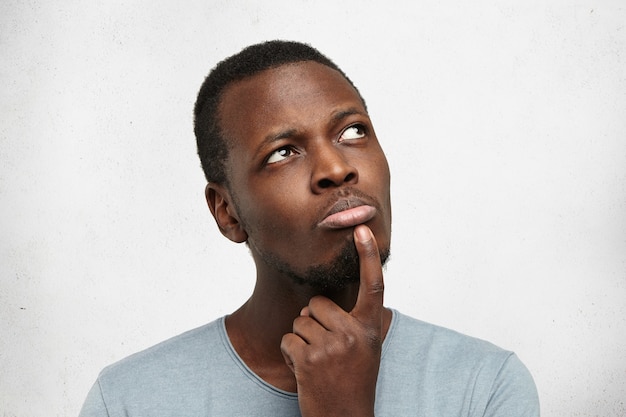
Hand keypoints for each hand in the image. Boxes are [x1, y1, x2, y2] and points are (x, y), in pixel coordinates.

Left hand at [280, 225, 383, 416]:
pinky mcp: (309, 359)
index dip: (368, 256)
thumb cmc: (354, 381)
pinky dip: (291, 355)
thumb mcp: (366, 349)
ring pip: (300, 321)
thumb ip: (355, 323)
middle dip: (314, 322)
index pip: (373, 285)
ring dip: (302, 341)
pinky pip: (289, 339)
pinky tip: (307, 372)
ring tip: (319, 364)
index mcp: (371, 328)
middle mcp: (355, 333)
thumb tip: (325, 307)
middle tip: (327, 350)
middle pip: (317, 304)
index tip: (361, 229)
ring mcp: (332, 346)